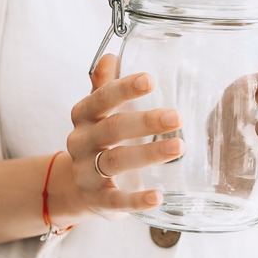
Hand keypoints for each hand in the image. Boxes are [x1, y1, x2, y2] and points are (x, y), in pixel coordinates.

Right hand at [66, 54, 184, 218]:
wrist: (78, 187)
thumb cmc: (99, 140)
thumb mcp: (99, 112)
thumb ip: (105, 86)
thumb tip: (111, 56)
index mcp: (83, 116)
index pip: (101, 99)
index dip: (124, 89)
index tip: (150, 80)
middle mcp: (81, 142)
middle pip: (111, 129)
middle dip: (144, 122)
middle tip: (176, 117)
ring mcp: (86, 172)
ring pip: (114, 162)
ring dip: (147, 154)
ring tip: (178, 147)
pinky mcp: (96, 200)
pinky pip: (115, 200)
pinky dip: (136, 200)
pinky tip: (157, 197)